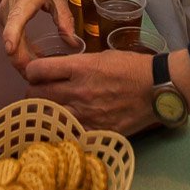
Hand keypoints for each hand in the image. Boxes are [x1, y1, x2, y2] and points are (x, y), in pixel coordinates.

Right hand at [0, 0, 75, 68]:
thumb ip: (64, 19)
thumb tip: (74, 43)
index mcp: (25, 2)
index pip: (15, 21)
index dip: (13, 37)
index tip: (11, 52)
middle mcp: (10, 11)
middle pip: (12, 42)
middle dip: (23, 63)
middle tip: (41, 79)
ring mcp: (5, 15)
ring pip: (12, 43)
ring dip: (23, 58)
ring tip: (41, 72)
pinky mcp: (6, 17)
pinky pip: (13, 37)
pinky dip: (22, 49)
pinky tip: (36, 56)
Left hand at [23, 50, 156, 134]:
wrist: (157, 88)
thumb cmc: (132, 67)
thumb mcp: (102, 57)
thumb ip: (78, 66)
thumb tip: (59, 73)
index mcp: (80, 68)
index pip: (37, 70)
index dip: (32, 72)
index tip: (36, 75)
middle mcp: (77, 91)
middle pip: (36, 94)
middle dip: (33, 93)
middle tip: (40, 94)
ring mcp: (85, 114)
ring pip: (47, 116)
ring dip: (45, 113)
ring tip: (50, 111)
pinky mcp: (94, 131)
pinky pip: (66, 133)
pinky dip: (63, 129)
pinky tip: (66, 126)